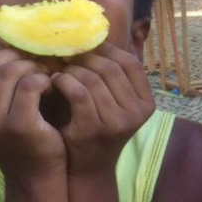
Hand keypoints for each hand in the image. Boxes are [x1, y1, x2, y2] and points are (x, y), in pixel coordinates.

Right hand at [0, 36, 65, 175]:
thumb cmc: (20, 137)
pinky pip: (30, 85)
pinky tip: (51, 85)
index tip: (14, 45)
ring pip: (10, 72)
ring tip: (45, 71)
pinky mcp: (19, 125)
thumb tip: (2, 36)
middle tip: (36, 55)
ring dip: (32, 66)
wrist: (36, 175)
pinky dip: (43, 79)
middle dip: (15, 55)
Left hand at [53, 43, 155, 174]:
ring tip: (59, 69)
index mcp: (146, 103)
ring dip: (72, 69)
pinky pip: (78, 91)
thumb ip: (112, 76)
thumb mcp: (114, 103)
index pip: (130, 63)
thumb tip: (95, 35)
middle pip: (111, 68)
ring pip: (93, 78)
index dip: (107, 49)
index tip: (86, 45)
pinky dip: (64, 81)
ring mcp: (118, 122)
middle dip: (85, 57)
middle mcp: (137, 112)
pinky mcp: (94, 128)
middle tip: (66, 53)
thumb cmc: (97, 127)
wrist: (87, 167)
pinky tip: (54, 82)